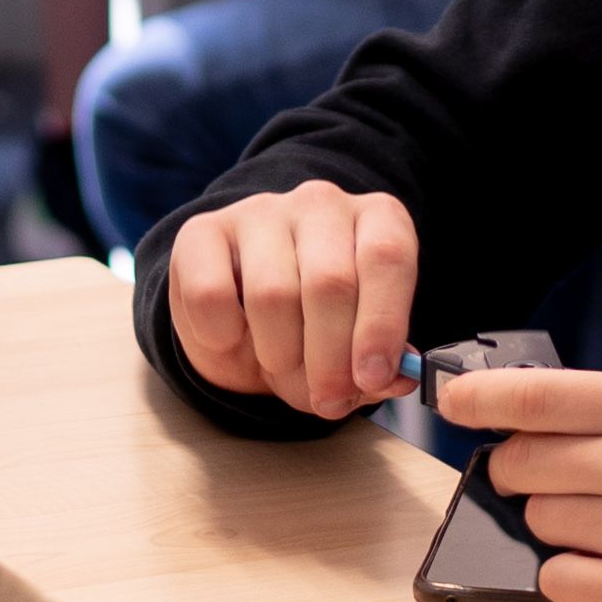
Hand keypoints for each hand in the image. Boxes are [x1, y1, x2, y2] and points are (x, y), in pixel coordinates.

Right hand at [163, 181, 424, 416]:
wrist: (238, 322)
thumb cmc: (311, 330)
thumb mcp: (354, 354)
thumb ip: (381, 368)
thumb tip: (399, 378)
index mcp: (377, 219)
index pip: (387, 256)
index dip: (383, 323)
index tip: (372, 376)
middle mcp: (322, 204)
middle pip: (330, 282)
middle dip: (330, 357)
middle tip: (327, 397)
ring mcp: (260, 212)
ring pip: (273, 293)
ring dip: (279, 353)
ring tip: (280, 365)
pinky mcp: (202, 230)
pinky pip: (210, 294)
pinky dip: (221, 336)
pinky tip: (230, 338)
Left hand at [435, 367, 601, 601]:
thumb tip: (509, 416)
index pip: (537, 397)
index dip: (479, 398)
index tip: (451, 401)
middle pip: (521, 462)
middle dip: (523, 471)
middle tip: (563, 479)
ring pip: (536, 521)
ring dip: (559, 524)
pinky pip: (555, 578)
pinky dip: (573, 575)